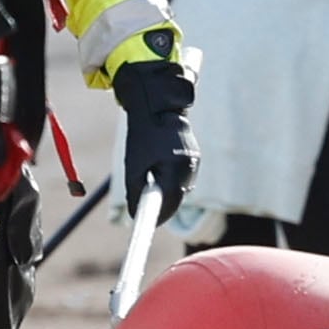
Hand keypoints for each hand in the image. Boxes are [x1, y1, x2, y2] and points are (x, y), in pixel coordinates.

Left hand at [113, 54, 194, 221]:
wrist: (158, 104)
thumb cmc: (143, 134)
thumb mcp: (133, 164)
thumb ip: (135, 190)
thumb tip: (135, 213)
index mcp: (175, 169)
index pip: (169, 203)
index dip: (158, 216)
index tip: (147, 224)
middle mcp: (189, 167)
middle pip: (176, 197)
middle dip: (160, 203)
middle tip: (144, 206)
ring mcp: (194, 161)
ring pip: (180, 187)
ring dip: (166, 188)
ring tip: (150, 176)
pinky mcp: (194, 156)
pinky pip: (183, 176)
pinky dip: (171, 177)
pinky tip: (159, 166)